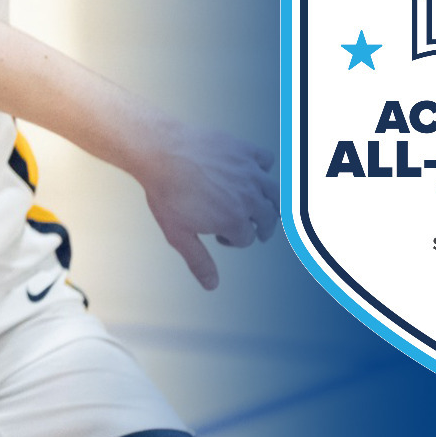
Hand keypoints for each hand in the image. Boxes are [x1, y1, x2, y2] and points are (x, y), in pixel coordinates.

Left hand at [142, 125, 279, 290]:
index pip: (246, 238)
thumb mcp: (178, 234)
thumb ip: (199, 261)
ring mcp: (249, 173)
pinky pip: (267, 160)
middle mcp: (248, 197)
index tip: (218, 234)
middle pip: (268, 219)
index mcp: (234, 220)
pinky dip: (263, 168)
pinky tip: (250, 173)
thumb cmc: (166, 193)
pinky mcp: (245, 150)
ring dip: (270, 202)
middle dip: (258, 226)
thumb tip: (212, 285)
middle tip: (246, 225)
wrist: (159, 152)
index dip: (233, 240)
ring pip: (276, 193)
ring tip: (260, 205)